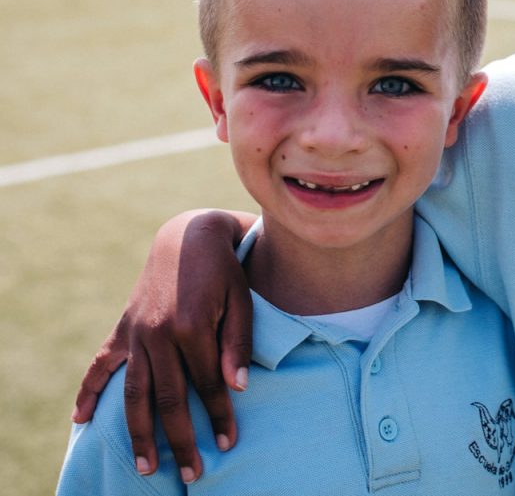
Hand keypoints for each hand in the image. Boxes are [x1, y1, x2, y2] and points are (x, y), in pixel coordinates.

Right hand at [72, 210, 255, 481]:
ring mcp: (136, 331)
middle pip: (169, 399)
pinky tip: (79, 421)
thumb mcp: (242, 301)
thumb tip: (237, 389)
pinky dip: (88, 392)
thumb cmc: (225, 270)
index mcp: (192, 326)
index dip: (219, 417)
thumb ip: (237, 345)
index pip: (208, 385)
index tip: (228, 444)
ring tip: (145, 467)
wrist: (189, 236)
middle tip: (193, 473)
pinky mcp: (123, 327)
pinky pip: (101, 364)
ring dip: (139, 432)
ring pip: (134, 392)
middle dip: (182, 439)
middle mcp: (158, 332)